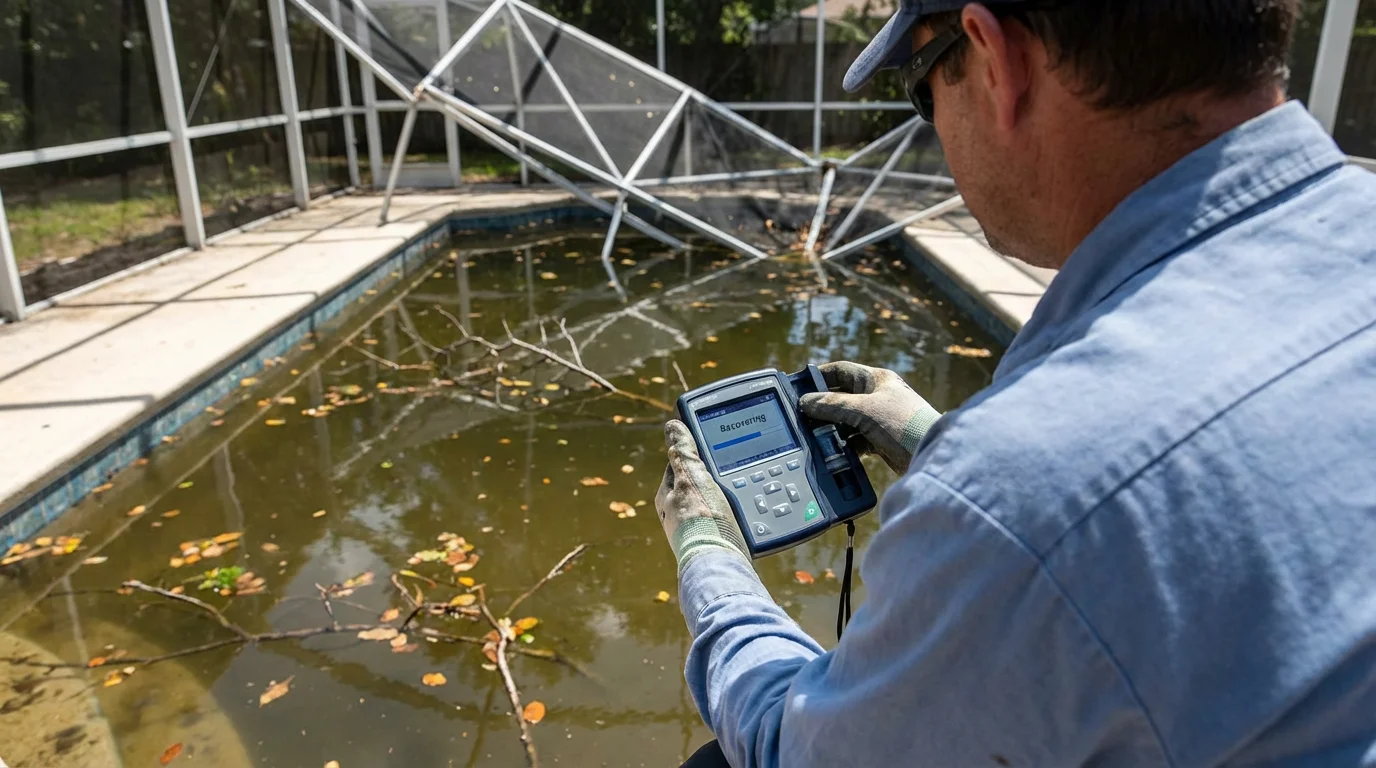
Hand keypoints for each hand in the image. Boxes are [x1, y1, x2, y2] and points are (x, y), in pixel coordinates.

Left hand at [656, 420, 750, 569]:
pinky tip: (745, 516)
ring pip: (711, 505)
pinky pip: (724, 522)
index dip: (694, 457)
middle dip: (711, 479)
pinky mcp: (713, 544)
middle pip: (696, 487)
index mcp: (667, 498)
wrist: (719, 562)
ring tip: (741, 495)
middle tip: (731, 473)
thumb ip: (684, 453)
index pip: (678, 467)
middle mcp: (677, 516)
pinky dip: (734, 516)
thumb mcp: (692, 478)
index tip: (710, 451)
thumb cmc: (701, 520)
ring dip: (725, 499)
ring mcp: (694, 532)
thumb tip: (672, 427)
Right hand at [799, 361, 940, 473]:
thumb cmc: (904, 424)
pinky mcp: (880, 440)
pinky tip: (831, 453)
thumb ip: (833, 406)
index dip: (818, 376)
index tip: (798, 386)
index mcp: (876, 380)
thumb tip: (805, 402)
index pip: (840, 371)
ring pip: (845, 421)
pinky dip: (843, 445)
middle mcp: (877, 396)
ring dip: (831, 429)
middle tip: (800, 417)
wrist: (934, 455)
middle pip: (840, 397)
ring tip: (812, 437)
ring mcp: (878, 419)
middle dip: (821, 408)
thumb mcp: (865, 411)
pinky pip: (854, 440)